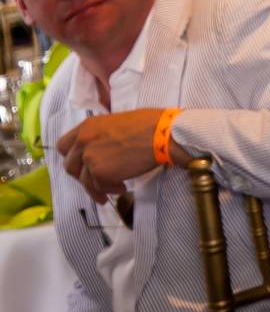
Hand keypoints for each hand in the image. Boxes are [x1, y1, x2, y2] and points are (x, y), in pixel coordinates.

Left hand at [56, 109, 182, 201]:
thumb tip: (103, 148)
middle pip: (70, 166)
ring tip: (113, 189)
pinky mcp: (100, 172)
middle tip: (96, 180)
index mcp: (87, 126)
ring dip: (97, 188)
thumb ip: (102, 134)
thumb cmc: (150, 124)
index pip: (64, 145)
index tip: (84, 163)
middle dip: (82, 175)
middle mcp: (83, 141)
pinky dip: (109, 190)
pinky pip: (99, 187)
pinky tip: (123, 187)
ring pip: (84, 181)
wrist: (163, 134)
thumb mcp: (117, 122)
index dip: (73, 156)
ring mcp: (90, 157)